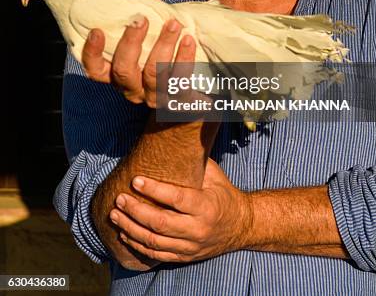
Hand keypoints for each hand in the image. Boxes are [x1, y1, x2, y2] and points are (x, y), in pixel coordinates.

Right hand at [81, 0, 195, 106]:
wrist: (190, 93)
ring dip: (164, 45)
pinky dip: (184, 58)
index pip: (95, 70)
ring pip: (154, 74)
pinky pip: (180, 81)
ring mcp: (154, 97)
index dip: (92, 53)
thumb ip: (147, 22)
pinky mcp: (177, 101)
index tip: (97, 31)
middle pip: (123, 70)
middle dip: (131, 42)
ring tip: (174, 24)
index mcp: (118, 76)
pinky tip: (189, 40)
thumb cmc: (162, 58)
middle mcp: (132, 89)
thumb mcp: (149, 41)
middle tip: (142, 19)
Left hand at [109, 159, 252, 263]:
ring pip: (154, 242)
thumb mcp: (214, 175)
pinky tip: (125, 233)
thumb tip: (175, 138)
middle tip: (120, 198)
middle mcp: (198, 229)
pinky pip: (157, 254)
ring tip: (115, 215)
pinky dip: (138, 245)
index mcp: (206, 206)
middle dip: (136, 211)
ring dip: (131, 229)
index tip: (135, 180)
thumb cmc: (223, 193)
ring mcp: (190, 246)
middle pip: (160, 223)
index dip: (154, 190)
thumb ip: (193, 163)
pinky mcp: (184, 256)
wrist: (241, 226)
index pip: (176, 199)